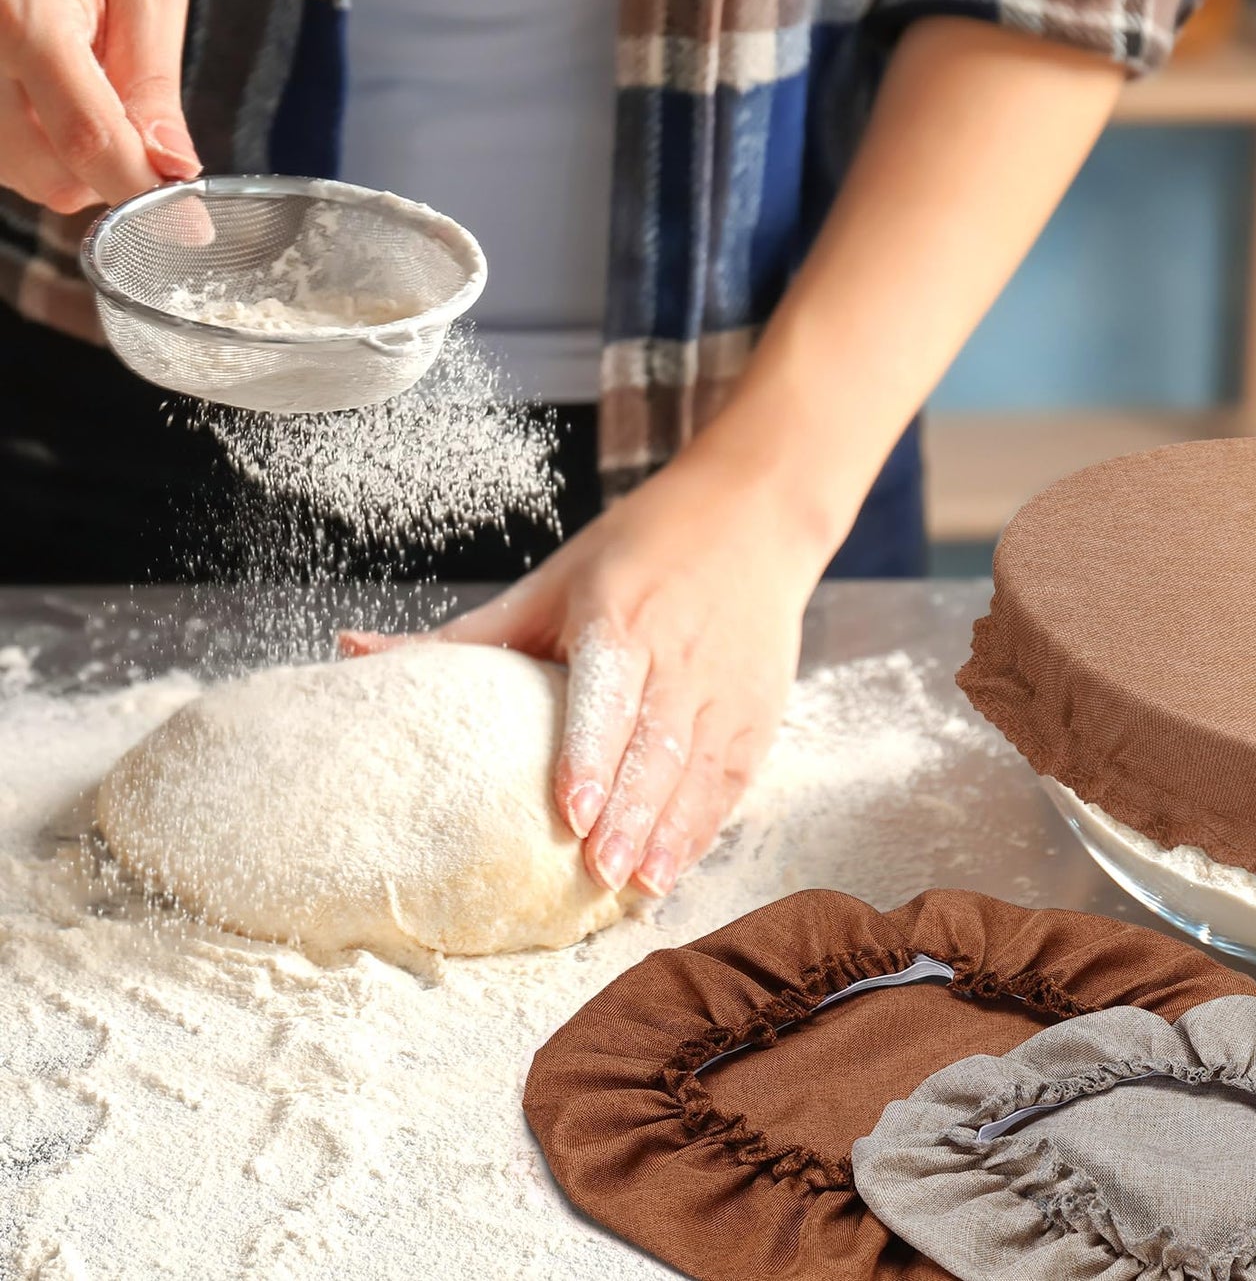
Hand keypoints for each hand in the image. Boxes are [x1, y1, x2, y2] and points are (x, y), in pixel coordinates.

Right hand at [0, 0, 199, 212]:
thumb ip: (156, 84)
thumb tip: (174, 170)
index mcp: (24, 19)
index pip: (87, 138)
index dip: (143, 192)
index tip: (193, 225)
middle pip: (56, 176)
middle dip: (116, 175)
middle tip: (143, 124)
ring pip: (35, 181)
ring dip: (86, 168)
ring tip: (98, 97)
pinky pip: (19, 168)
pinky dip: (58, 157)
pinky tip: (67, 106)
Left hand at [342, 456, 831, 896]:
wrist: (751, 514)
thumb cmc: (639, 548)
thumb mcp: (553, 580)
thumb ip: (466, 635)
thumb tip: (353, 650)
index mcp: (622, 615)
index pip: (609, 693)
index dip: (592, 755)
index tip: (568, 811)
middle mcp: (679, 652)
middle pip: (656, 743)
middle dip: (630, 812)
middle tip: (596, 871)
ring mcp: (727, 685)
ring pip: (699, 769)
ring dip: (670, 830)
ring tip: (637, 885)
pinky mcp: (758, 709)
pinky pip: (733, 777)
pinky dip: (706, 825)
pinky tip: (676, 866)